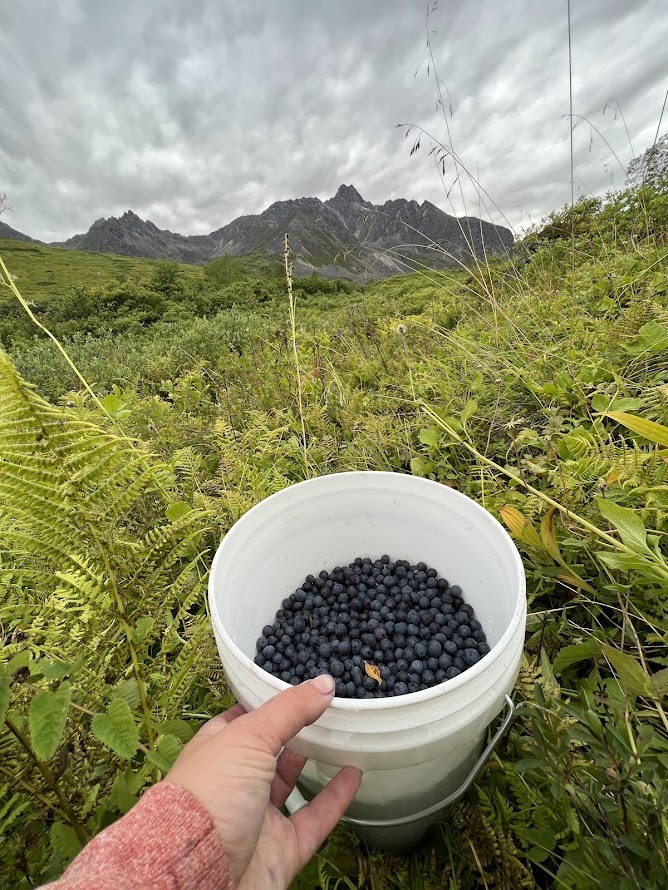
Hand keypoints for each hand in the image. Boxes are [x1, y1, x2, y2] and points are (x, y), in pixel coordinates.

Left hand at [166, 674, 360, 888]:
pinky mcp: (280, 849)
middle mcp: (235, 782)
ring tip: (337, 737)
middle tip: (322, 708)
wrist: (199, 873)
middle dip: (291, 731)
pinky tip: (352, 775)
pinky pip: (314, 819)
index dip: (268, 701)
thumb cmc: (208, 797)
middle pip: (268, 750)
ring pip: (289, 784)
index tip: (297, 683)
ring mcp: (258, 817)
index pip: (244, 718)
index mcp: (218, 750)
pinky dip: (335, 798)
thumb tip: (323, 684)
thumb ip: (288, 710)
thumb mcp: (248, 737)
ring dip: (311, 762)